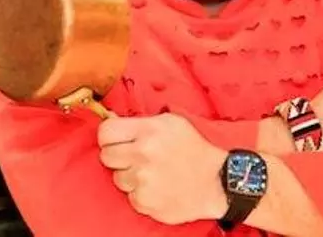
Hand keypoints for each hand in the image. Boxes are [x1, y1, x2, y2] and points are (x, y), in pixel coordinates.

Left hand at [97, 113, 227, 224]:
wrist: (216, 182)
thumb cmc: (194, 149)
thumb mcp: (172, 123)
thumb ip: (142, 122)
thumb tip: (112, 121)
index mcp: (149, 131)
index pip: (106, 131)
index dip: (109, 136)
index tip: (115, 140)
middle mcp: (143, 154)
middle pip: (106, 155)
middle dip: (118, 156)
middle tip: (135, 157)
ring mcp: (143, 180)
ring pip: (117, 178)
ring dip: (130, 176)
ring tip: (152, 173)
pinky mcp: (145, 202)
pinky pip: (130, 196)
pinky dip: (141, 193)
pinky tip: (158, 186)